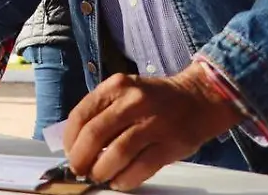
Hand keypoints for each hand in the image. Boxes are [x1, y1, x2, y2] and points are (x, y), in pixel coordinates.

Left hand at [62, 66, 244, 190]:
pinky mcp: (171, 144)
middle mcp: (133, 101)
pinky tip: (119, 181)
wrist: (198, 99)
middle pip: (95, 135)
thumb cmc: (154, 99)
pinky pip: (142, 166)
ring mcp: (154, 122)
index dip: (70, 139)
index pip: (81, 114)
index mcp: (116, 87)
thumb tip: (77, 143)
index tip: (69, 152)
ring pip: (117, 153)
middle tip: (79, 170)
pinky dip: (126, 178)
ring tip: (98, 177)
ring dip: (102, 170)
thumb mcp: (125, 92)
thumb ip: (102, 111)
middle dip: (81, 158)